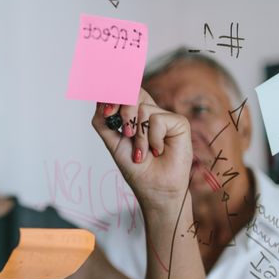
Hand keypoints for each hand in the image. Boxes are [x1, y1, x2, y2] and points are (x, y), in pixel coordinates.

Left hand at [92, 89, 192, 208]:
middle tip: (126, 134)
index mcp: (135, 115)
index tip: (104, 101)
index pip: (124, 92)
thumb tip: (99, 100)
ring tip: (142, 153)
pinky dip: (152, 139)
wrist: (154, 188)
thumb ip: (103, 122)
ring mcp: (165, 116)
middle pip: (133, 91)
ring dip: (138, 136)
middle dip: (123, 111)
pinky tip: (158, 151)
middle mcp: (150, 112)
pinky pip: (157, 120)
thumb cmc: (136, 169)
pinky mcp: (179, 123)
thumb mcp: (113, 143)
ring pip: (142, 109)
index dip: (114, 90)